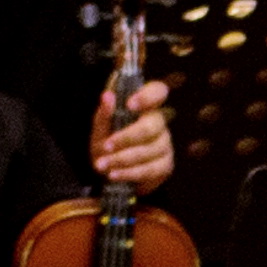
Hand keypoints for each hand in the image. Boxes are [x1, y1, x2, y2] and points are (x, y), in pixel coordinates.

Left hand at [90, 73, 177, 189]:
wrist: (111, 171)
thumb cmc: (108, 144)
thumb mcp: (100, 129)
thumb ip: (104, 115)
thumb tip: (107, 96)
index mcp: (144, 107)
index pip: (157, 91)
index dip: (147, 96)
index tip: (129, 104)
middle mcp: (159, 124)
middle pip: (151, 127)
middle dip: (127, 138)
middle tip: (106, 146)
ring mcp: (165, 145)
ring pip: (150, 151)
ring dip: (123, 159)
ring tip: (103, 165)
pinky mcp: (165, 166)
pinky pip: (151, 170)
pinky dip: (130, 173)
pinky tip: (115, 175)